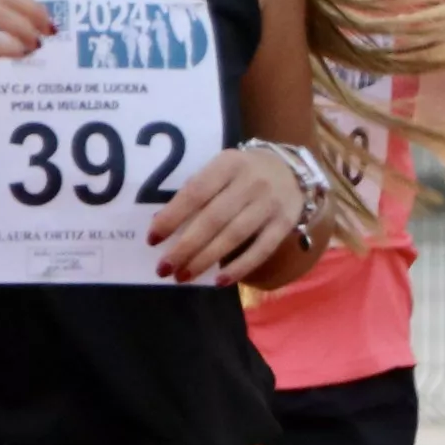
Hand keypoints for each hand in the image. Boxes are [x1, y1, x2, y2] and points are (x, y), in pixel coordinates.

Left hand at [150, 143, 310, 283]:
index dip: (172, 217)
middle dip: (185, 247)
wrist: (292, 169)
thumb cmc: (242, 173)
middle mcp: (251, 182)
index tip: (152, 239)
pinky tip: (219, 281)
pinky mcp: (285, 223)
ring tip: (183, 276)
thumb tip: (159, 223)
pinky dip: (239, 267)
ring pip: (234, 236)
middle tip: (164, 268)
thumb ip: (195, 192)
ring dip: (205, 260)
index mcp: (228, 164)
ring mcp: (270, 203)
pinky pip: (261, 250)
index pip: (195, 192)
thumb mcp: (219, 170)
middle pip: (213, 219)